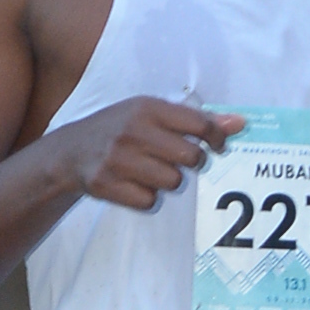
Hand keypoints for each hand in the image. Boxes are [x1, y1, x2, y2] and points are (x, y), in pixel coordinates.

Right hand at [59, 96, 243, 213]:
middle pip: (191, 158)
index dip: (217, 138)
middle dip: (191, 162)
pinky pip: (150, 200)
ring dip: (167, 181)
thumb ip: (195, 119)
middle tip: (176, 158)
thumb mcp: (151, 113)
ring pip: (173, 182)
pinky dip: (147, 196)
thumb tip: (239, 123)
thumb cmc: (120, 128)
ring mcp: (119, 159)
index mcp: (147, 108)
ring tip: (150, 170)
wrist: (70, 151)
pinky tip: (134, 183)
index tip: (218, 146)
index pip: (199, 125)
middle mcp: (133, 131)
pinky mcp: (108, 184)